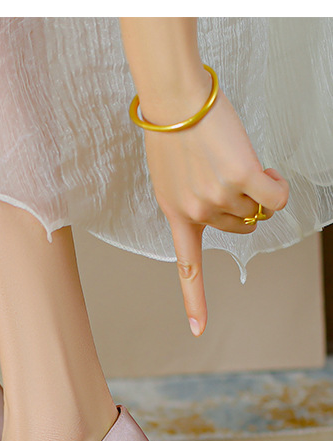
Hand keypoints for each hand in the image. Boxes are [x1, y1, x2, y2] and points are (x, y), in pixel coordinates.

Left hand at [140, 86, 289, 335]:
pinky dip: (279, 187)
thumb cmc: (172, 132)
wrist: (173, 101)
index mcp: (174, 215)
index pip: (187, 267)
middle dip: (242, 207)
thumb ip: (191, 201)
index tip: (197, 331)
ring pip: (257, 210)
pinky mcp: (241, 178)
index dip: (194, 301)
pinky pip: (276, 197)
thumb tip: (222, 210)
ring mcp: (218, 199)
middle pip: (238, 227)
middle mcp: (196, 213)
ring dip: (258, 191)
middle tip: (228, 174)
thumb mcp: (170, 177)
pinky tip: (266, 170)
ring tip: (235, 161)